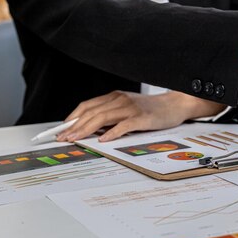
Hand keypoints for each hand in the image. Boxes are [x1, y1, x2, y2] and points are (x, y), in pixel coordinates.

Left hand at [56, 91, 224, 141]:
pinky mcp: (141, 118)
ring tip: (76, 139)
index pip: (87, 106)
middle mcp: (120, 100)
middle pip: (91, 112)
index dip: (72, 118)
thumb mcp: (128, 109)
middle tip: (63, 138)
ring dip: (86, 130)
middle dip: (75, 126)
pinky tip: (103, 140)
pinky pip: (123, 125)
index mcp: (115, 97)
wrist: (175, 105)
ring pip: (103, 118)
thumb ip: (112, 116)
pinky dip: (112, 133)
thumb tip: (91, 129)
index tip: (62, 129)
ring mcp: (130, 108)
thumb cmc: (152, 110)